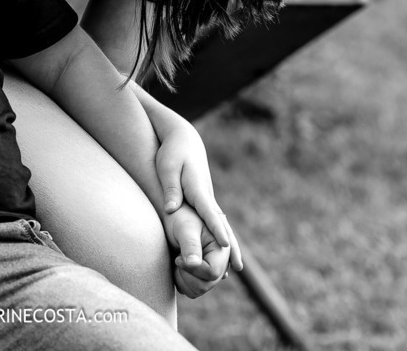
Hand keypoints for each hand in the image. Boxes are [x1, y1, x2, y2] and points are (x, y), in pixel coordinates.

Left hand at [155, 123, 241, 272]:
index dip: (216, 228)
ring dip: (229, 244)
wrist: (184, 139)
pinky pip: (214, 222)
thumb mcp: (167, 167)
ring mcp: (206, 199)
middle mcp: (206, 196)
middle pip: (221, 223)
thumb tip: (171, 209)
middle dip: (230, 245)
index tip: (224, 244)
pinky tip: (224, 249)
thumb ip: (171, 188)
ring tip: (236, 267)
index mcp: (198, 188)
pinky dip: (221, 236)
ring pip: (221, 224)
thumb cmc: (173, 152)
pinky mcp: (203, 200)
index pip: (209, 211)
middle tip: (238, 267)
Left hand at [162, 205, 230, 298]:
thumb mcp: (185, 228)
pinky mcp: (201, 272)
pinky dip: (182, 282)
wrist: (173, 218)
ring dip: (184, 280)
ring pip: (200, 289)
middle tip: (176, 260)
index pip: (212, 272)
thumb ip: (190, 245)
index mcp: (222, 248)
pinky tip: (175, 269)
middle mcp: (220, 261)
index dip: (194, 269)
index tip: (178, 259)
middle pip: (207, 284)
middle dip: (188, 276)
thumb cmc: (180, 217)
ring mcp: (211, 267)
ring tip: (175, 262)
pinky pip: (193, 289)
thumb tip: (193, 264)